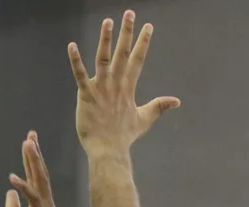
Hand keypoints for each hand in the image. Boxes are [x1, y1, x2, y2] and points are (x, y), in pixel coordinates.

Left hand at [5, 132, 60, 206]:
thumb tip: (10, 193)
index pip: (36, 180)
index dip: (32, 161)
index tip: (29, 142)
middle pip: (40, 175)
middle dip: (35, 154)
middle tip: (31, 134)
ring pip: (40, 182)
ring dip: (34, 162)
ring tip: (28, 143)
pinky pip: (33, 200)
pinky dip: (23, 188)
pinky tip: (13, 177)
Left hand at [68, 11, 179, 156]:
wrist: (108, 151)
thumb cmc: (124, 137)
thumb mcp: (144, 120)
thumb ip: (158, 106)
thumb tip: (177, 101)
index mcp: (128, 87)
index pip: (138, 60)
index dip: (143, 42)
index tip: (148, 26)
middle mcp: (116, 84)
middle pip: (122, 53)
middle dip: (127, 33)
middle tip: (129, 13)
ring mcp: (101, 88)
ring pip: (103, 59)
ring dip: (105, 40)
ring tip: (108, 21)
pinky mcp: (86, 95)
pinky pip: (80, 75)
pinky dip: (76, 61)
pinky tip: (72, 46)